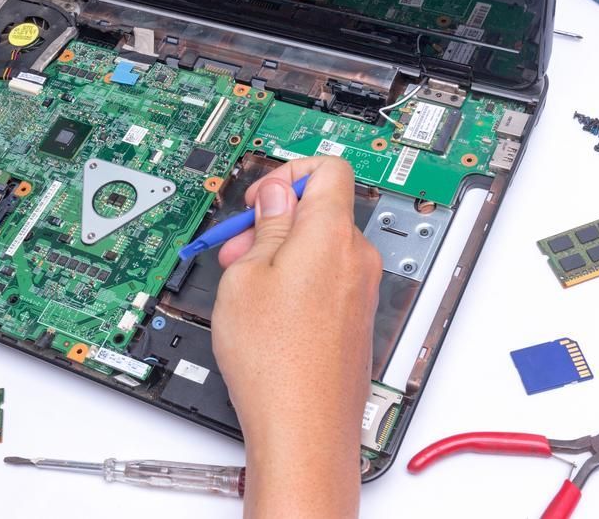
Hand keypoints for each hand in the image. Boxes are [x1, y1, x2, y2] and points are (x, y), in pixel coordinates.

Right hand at [212, 157, 381, 517]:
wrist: (304, 428)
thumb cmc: (275, 361)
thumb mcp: (247, 277)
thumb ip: (268, 226)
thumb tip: (277, 197)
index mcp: (331, 236)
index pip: (328, 169)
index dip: (289, 172)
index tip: (260, 196)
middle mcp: (356, 260)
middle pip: (321, 211)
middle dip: (276, 219)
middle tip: (237, 248)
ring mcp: (360, 292)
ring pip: (321, 248)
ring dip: (282, 252)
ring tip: (243, 285)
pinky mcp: (355, 320)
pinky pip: (327, 279)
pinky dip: (297, 280)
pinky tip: (265, 310)